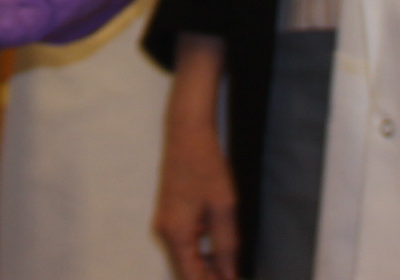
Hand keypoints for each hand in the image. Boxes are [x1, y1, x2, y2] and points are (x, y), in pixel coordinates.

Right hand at [156, 39, 239, 279]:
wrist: (187, 133)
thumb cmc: (205, 166)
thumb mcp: (223, 208)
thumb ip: (226, 246)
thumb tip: (230, 275)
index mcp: (176, 235)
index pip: (192, 277)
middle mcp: (165, 233)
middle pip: (186, 271)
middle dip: (209, 277)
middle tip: (235, 275)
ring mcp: (165, 224)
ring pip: (184, 258)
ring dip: (206, 267)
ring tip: (231, 266)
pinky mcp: (169, 215)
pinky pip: (183, 244)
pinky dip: (200, 252)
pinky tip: (219, 249)